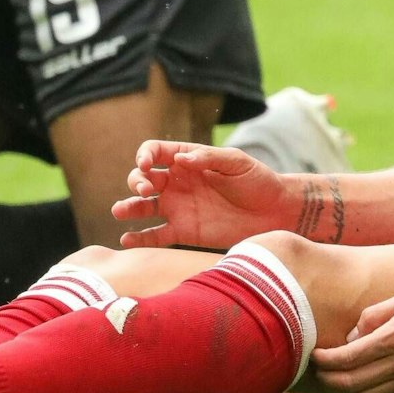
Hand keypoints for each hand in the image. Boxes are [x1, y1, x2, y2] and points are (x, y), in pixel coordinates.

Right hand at [111, 141, 289, 250]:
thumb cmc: (258, 181)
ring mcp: (178, 208)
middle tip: (147, 189)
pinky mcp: (184, 231)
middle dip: (137, 181)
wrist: (274, 213)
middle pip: (143, 178)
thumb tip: (179, 159)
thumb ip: (208, 158)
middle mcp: (177, 183)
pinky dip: (140, 238)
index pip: (155, 152)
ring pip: (143, 206)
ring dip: (129, 207)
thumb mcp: (237, 162)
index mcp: (188, 160)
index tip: (145, 164)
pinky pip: (156, 235)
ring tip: (119, 210)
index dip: (145, 156)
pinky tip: (126, 240)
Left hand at [312, 288, 393, 392]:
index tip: (314, 354)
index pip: (348, 359)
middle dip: (328, 379)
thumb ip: (376, 315)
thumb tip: (354, 333)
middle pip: (351, 383)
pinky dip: (364, 392)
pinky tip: (357, 381)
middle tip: (315, 369)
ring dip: (344, 388)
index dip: (325, 360)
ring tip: (331, 376)